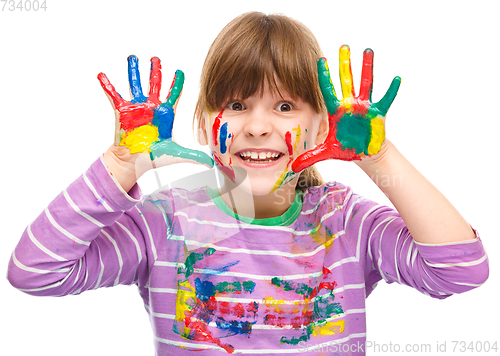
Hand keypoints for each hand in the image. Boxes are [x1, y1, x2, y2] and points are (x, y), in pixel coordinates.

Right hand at [97, 55, 212, 167]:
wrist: (133, 163)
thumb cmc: (153, 158)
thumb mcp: (176, 155)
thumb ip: (194, 156)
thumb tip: (210, 163)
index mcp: (165, 114)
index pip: (173, 95)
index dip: (177, 83)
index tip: (180, 72)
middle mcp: (151, 108)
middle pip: (155, 84)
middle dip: (156, 71)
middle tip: (156, 59)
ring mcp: (136, 108)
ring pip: (135, 84)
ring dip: (134, 71)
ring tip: (133, 57)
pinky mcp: (122, 112)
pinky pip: (114, 96)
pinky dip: (107, 85)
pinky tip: (102, 75)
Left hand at [292, 45, 400, 172]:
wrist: (363, 153)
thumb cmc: (345, 148)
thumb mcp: (326, 152)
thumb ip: (309, 157)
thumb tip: (291, 168)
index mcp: (336, 111)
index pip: (327, 91)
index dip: (324, 77)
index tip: (320, 60)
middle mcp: (350, 105)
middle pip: (346, 81)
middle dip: (345, 64)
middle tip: (344, 46)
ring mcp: (364, 107)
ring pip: (366, 83)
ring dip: (367, 67)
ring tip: (368, 50)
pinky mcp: (377, 113)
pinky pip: (385, 99)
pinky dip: (391, 90)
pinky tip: (396, 78)